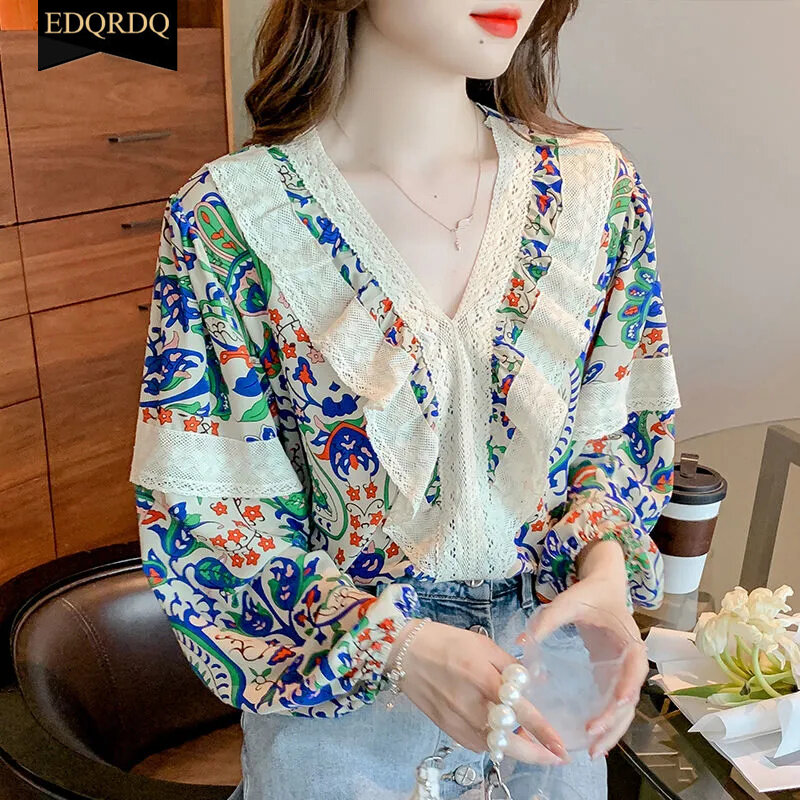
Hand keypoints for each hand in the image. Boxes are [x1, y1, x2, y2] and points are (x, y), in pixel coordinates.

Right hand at [388, 620, 568, 764]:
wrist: (406, 654)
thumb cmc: (447, 643)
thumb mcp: (483, 644)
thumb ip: (511, 666)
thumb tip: (535, 684)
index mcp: (484, 680)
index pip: (521, 713)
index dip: (544, 733)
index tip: (562, 747)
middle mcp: (473, 707)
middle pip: (511, 744)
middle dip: (537, 755)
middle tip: (555, 757)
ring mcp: (460, 723)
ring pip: (496, 748)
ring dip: (517, 749)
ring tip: (532, 743)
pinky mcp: (449, 730)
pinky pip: (478, 745)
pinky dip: (494, 743)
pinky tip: (501, 734)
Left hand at [525, 540, 648, 758]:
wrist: (602, 587)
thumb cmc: (589, 594)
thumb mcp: (569, 601)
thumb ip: (547, 619)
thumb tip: (521, 641)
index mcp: (629, 641)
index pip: (634, 670)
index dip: (627, 689)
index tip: (617, 705)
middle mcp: (631, 662)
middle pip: (629, 700)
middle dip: (614, 723)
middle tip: (593, 741)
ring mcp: (622, 672)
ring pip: (622, 709)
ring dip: (610, 729)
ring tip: (592, 750)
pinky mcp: (611, 676)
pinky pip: (611, 704)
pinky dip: (604, 721)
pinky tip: (589, 738)